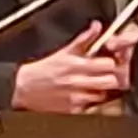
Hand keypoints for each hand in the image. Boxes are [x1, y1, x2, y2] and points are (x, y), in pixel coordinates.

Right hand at [9, 26, 135, 113]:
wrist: (24, 88)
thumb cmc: (45, 69)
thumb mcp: (64, 51)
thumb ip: (84, 39)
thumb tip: (97, 26)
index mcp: (77, 64)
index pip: (108, 64)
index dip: (113, 62)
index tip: (112, 61)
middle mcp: (79, 81)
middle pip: (111, 81)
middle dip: (113, 77)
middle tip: (109, 75)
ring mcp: (78, 97)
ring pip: (105, 95)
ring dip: (104, 90)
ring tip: (98, 86)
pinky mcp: (75, 110)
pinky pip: (93, 107)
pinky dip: (94, 102)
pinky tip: (88, 95)